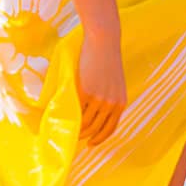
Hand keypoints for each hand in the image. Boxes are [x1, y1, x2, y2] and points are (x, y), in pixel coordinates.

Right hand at [77, 26, 127, 145]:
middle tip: (74, 137)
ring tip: (68, 127)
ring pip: (85, 122)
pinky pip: (76, 109)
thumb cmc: (107, 61)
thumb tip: (95, 115)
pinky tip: (64, 115)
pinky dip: (69, 115)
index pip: (110, 128)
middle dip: (84, 136)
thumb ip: (108, 98)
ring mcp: (99, 98)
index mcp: (121, 102)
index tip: (90, 144)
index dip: (100, 139)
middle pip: (96, 129)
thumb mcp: (113, 83)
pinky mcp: (86, 91)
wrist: (104, 42)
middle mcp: (112, 103)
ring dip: (76, 128)